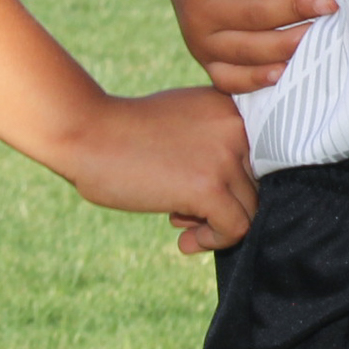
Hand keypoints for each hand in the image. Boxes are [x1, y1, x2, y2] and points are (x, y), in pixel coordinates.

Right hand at [55, 86, 259, 254]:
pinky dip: (212, 241)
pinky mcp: (210, 187)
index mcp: (231, 106)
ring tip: (178, 219)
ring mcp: (225, 155)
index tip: (201, 189)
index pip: (262, 156)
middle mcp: (236, 126)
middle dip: (223, 203)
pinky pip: (235, 228)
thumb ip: (216, 141)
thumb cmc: (127, 131)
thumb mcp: (185, 120)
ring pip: (250, 209)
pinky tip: (183, 239)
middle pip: (257, 184)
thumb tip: (240, 189)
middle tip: (184, 209)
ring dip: (215, 223)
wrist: (87, 133)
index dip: (233, 181)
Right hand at [163, 0, 333, 93]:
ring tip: (321, 34)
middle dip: (297, 9)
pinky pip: (231, 79)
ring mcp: (201, 42)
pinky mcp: (208, 63)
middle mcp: (196, 12)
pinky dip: (257, 80)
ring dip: (287, 45)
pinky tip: (285, 72)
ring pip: (248, 50)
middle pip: (254, 15)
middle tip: (332, 3)